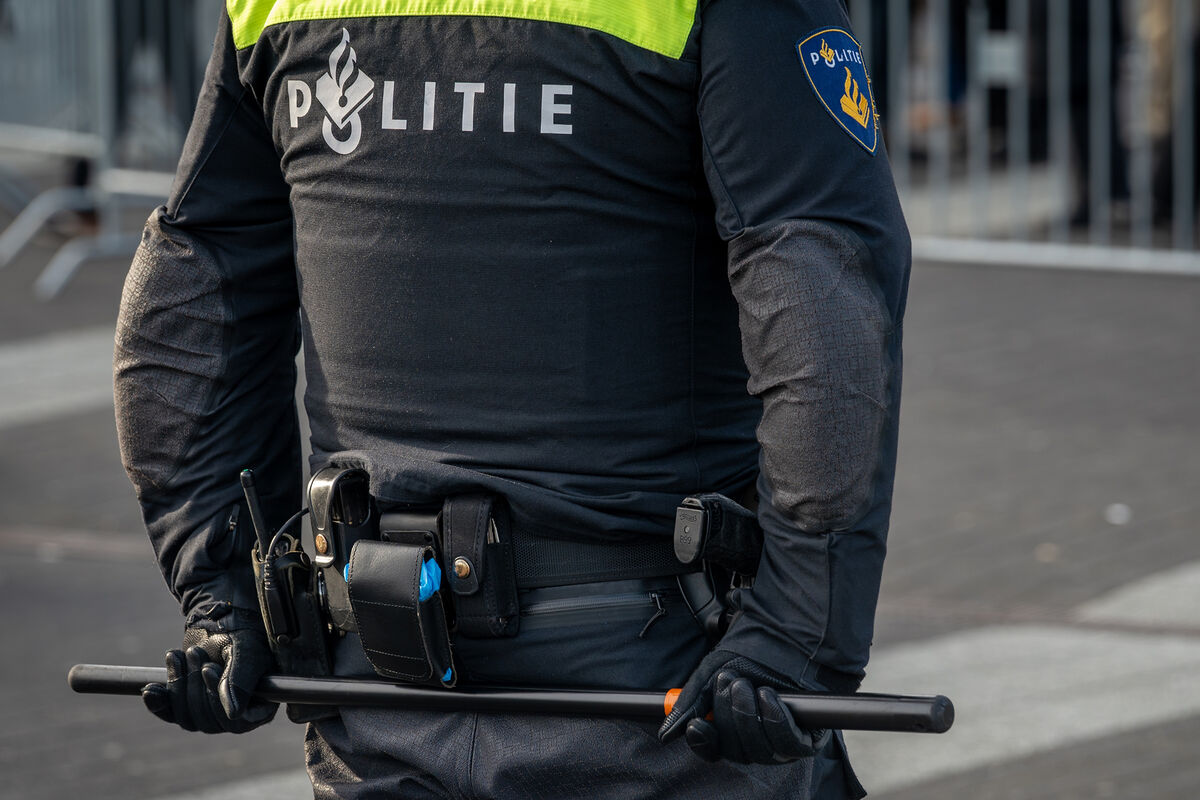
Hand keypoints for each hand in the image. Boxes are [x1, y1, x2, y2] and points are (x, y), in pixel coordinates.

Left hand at [142, 603, 277, 733]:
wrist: (221, 622)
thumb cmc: (243, 634)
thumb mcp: (245, 653)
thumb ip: (239, 681)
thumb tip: (233, 714)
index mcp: (260, 706)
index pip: (236, 721)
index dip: (217, 699)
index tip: (208, 669)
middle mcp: (236, 715)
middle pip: (208, 721)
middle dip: (196, 684)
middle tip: (194, 651)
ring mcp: (210, 713)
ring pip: (187, 718)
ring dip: (179, 685)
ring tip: (178, 655)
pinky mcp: (187, 705)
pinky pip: (170, 713)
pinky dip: (158, 702)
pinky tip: (150, 689)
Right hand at [658, 649, 829, 763]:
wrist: (785, 635)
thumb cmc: (750, 654)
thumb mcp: (711, 673)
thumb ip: (689, 703)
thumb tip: (666, 733)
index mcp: (731, 729)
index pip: (714, 749)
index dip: (703, 742)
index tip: (696, 724)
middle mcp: (756, 740)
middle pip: (736, 751)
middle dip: (729, 715)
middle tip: (731, 682)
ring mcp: (781, 742)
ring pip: (761, 751)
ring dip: (749, 715)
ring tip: (749, 684)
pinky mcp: (808, 738)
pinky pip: (788, 745)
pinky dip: (774, 720)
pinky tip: (769, 695)